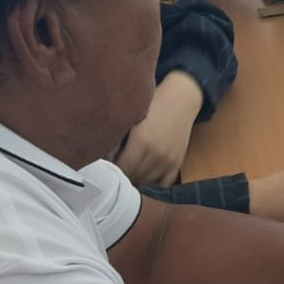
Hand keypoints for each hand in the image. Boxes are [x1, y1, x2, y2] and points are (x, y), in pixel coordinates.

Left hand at [116, 71, 202, 185]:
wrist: (182, 98)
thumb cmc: (153, 104)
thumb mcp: (131, 117)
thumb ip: (116, 139)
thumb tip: (101, 159)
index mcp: (141, 141)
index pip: (120, 169)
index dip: (111, 170)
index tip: (106, 166)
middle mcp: (156, 154)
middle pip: (132, 178)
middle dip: (121, 176)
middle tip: (114, 171)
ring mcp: (168, 161)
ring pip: (145, 183)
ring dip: (135, 181)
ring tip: (127, 173)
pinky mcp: (177, 163)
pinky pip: (162, 184)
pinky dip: (152, 184)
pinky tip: (143, 176)